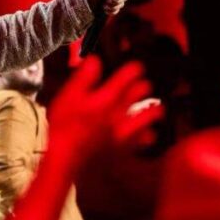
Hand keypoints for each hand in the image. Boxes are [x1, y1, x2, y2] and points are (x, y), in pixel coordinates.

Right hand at [47, 57, 163, 159]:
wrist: (68, 159)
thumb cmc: (65, 127)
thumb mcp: (67, 96)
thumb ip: (83, 78)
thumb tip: (94, 60)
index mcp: (107, 96)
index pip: (128, 75)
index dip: (133, 68)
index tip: (134, 67)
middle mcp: (121, 111)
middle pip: (142, 93)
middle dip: (144, 86)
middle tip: (143, 84)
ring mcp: (125, 129)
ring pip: (150, 115)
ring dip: (153, 110)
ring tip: (155, 108)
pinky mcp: (126, 146)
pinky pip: (145, 139)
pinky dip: (147, 135)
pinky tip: (147, 134)